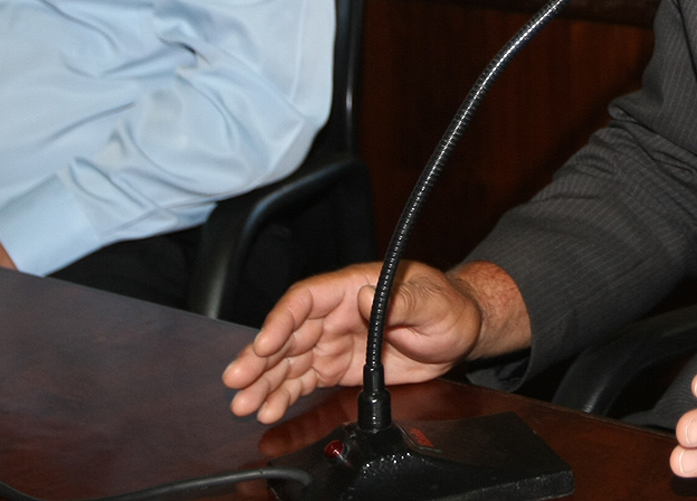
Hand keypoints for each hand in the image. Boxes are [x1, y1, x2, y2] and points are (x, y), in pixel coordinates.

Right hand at [222, 260, 485, 423]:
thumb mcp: (430, 301)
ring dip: (264, 382)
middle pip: (288, 333)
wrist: (459, 331)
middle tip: (237, 381)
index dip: (282, 320)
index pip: (306, 299)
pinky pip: (304, 381)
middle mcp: (335, 314)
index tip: (266, 343)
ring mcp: (334, 341)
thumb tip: (360, 298)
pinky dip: (284, 395)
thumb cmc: (446, 305)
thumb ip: (397, 302)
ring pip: (289, 361)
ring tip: (244, 404)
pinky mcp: (338, 367)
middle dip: (260, 358)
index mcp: (351, 287)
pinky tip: (268, 409)